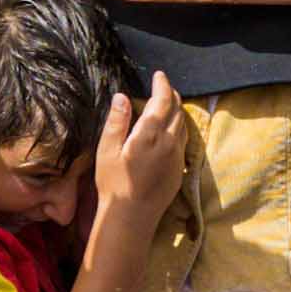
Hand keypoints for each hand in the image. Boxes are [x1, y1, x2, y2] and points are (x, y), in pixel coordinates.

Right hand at [92, 72, 184, 225]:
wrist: (132, 216)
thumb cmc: (114, 183)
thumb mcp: (107, 150)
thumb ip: (117, 121)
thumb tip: (122, 97)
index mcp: (150, 134)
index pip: (163, 100)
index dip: (162, 84)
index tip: (158, 75)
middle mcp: (169, 142)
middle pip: (177, 110)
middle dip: (171, 95)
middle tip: (162, 87)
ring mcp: (177, 156)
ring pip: (182, 125)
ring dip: (176, 110)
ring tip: (167, 104)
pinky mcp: (180, 169)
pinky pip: (183, 141)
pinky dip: (178, 127)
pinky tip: (169, 130)